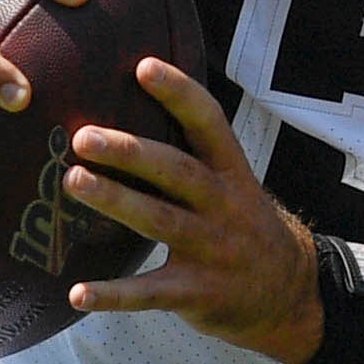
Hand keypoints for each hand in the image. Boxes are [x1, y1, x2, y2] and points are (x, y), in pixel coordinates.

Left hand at [58, 60, 323, 363]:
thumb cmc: (244, 230)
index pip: (210, 124)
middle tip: (84, 136)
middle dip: (132, 153)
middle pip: (178, 172)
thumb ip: (191, 159)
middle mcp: (226, 208)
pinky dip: (113, 295)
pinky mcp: (198, 294)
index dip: (179, 94)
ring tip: (74, 182)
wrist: (290, 297)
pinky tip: (77, 293)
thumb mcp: (235, 188)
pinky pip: (150, 294)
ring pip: (161, 221)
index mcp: (233, 174)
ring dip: (117, 201)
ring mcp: (214, 252)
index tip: (144, 66)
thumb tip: (123, 115)